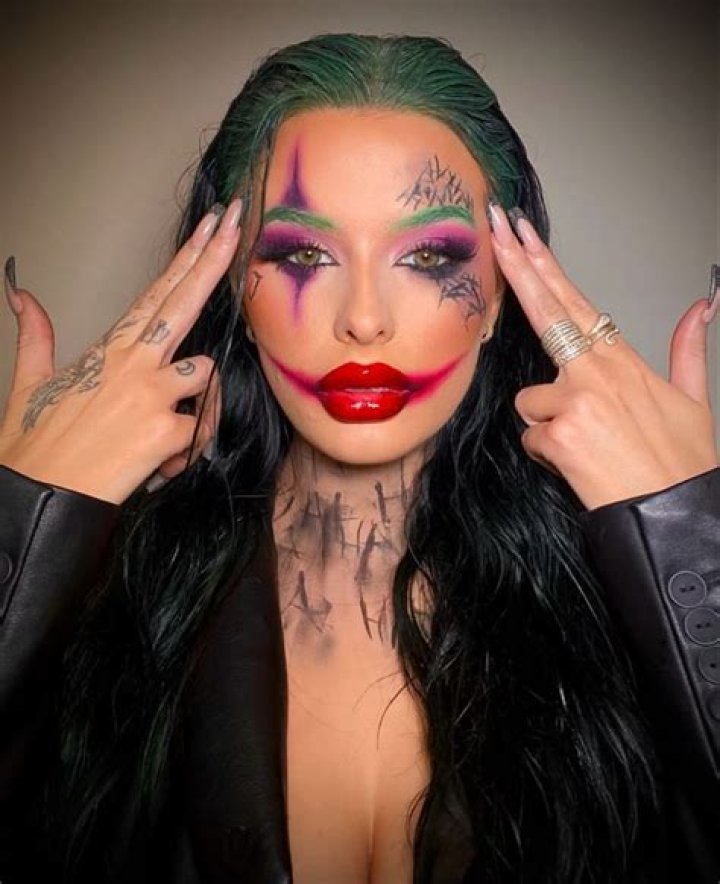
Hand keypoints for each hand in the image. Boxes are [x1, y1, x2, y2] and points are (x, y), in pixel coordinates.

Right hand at [0, 199, 242, 504]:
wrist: (37, 498)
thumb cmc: (36, 446)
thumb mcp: (29, 382)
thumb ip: (36, 334)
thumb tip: (21, 296)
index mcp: (109, 349)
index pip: (158, 293)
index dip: (188, 257)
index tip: (211, 226)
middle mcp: (134, 362)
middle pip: (186, 301)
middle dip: (215, 258)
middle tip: (235, 222)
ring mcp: (152, 393)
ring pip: (206, 375)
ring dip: (197, 403)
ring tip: (159, 435)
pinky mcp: (166, 430)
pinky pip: (200, 431)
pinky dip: (185, 452)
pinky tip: (158, 466)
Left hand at [489, 202, 717, 509]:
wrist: (674, 516)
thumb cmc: (682, 463)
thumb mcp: (695, 400)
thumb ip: (688, 350)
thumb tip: (701, 308)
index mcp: (623, 360)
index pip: (575, 302)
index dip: (545, 266)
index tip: (523, 236)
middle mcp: (597, 372)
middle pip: (545, 309)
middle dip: (516, 265)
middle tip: (494, 228)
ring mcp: (577, 401)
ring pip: (530, 399)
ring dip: (547, 423)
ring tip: (587, 445)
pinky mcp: (559, 435)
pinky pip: (532, 437)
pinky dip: (549, 453)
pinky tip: (578, 464)